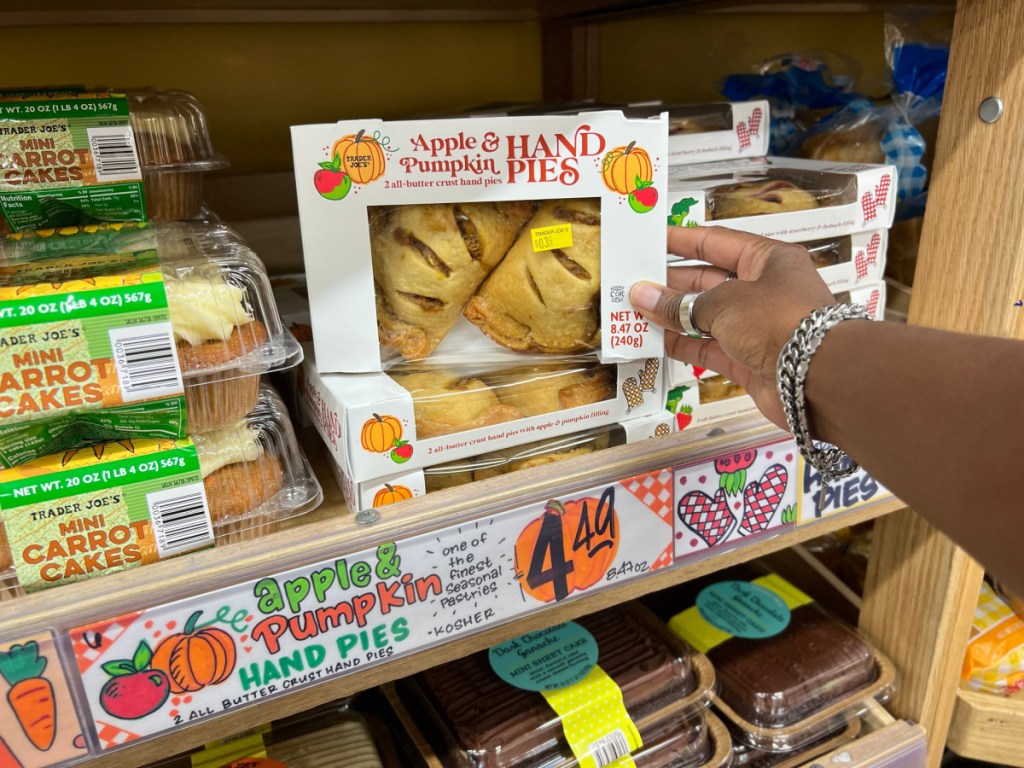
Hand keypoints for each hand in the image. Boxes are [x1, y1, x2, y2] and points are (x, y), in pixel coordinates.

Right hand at [630, 227, 835, 428]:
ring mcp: (756, 327)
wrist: (817, 377)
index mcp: (767, 260)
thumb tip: (642, 296)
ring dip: (672, 316)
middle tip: (634, 283)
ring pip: (706, 317)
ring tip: (635, 312)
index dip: (682, 240)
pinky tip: (655, 340)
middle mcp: (763, 290)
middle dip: (671, 283)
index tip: (652, 239)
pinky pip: (708, 347)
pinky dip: (682, 344)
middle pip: (708, 281)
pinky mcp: (749, 359)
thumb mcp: (723, 303)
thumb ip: (679, 303)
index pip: (717, 242)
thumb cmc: (780, 322)